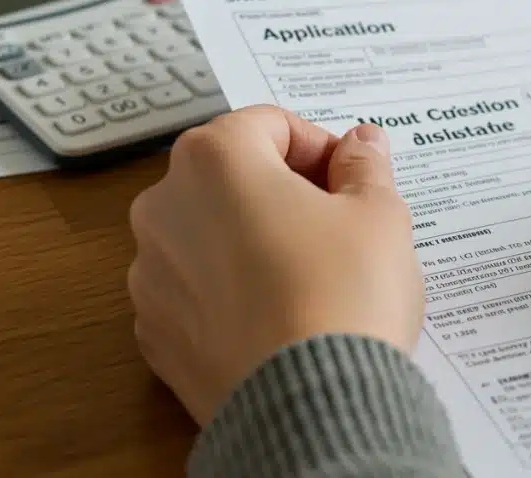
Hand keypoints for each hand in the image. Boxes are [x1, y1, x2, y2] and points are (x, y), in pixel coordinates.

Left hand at [127, 105, 423, 425]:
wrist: (312, 406)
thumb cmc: (344, 297)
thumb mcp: (380, 215)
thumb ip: (365, 167)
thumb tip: (362, 145)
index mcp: (215, 160)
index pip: (270, 124)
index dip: (321, 147)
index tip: (352, 180)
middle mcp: (164, 208)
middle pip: (232, 176)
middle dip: (285, 191)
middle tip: (339, 225)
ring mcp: (151, 275)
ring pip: (211, 234)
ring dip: (255, 240)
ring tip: (314, 276)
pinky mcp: (155, 333)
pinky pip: (198, 292)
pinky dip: (234, 293)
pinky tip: (283, 315)